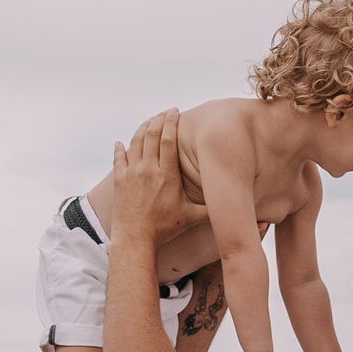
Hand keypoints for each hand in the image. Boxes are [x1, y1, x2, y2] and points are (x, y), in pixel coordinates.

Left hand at [108, 110, 208, 246]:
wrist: (135, 239)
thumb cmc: (164, 229)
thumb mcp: (191, 217)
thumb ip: (212, 208)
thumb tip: (234, 206)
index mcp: (167, 174)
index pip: (169, 140)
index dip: (171, 122)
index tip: (175, 112)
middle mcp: (148, 169)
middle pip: (152, 134)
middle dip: (159, 119)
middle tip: (165, 112)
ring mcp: (132, 173)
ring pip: (135, 142)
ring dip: (142, 128)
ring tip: (149, 122)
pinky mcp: (119, 180)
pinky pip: (118, 157)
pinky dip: (120, 147)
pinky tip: (121, 143)